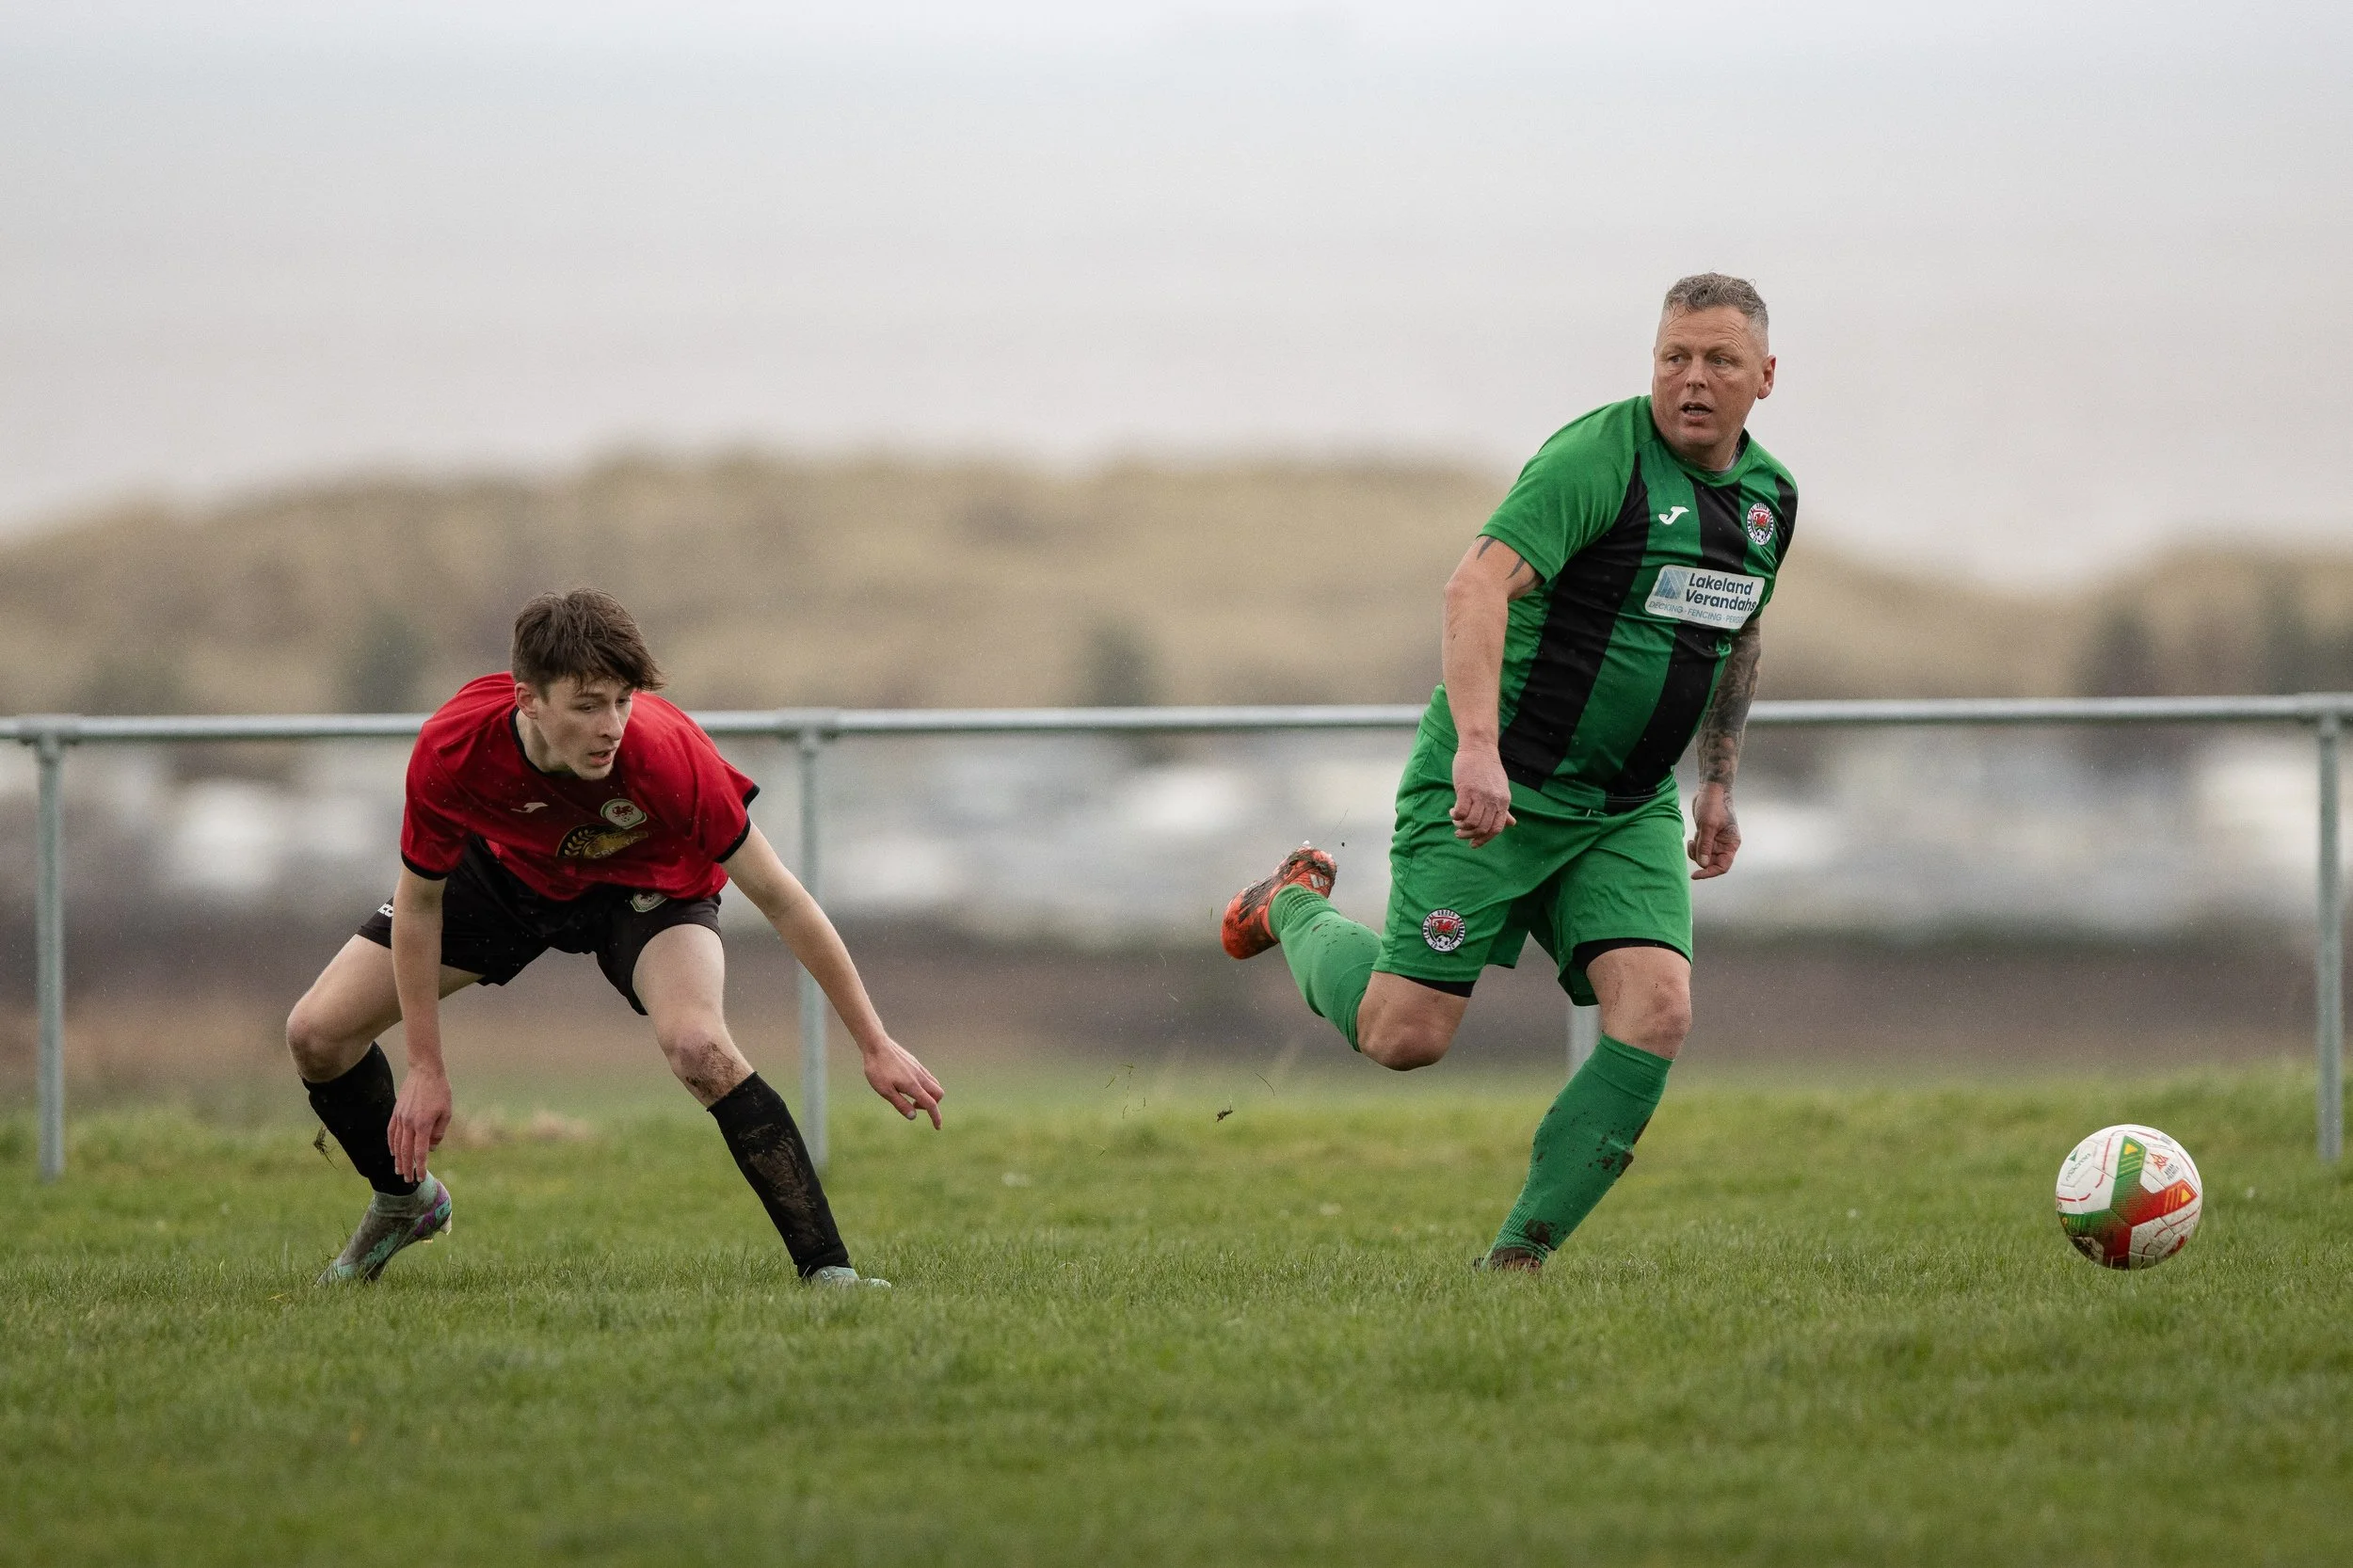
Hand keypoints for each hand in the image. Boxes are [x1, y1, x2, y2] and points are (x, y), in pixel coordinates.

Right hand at [389, 1066, 452, 1182]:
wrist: (425, 1071)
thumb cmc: (440, 1091)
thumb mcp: (446, 1112)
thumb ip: (438, 1133)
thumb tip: (431, 1148)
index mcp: (423, 1125)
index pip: (420, 1152)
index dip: (420, 1167)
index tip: (419, 1178)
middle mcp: (409, 1123)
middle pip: (405, 1151)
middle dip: (407, 1167)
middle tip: (407, 1179)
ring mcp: (400, 1118)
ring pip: (396, 1144)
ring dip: (397, 1159)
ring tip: (398, 1170)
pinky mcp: (396, 1112)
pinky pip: (391, 1132)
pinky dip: (391, 1143)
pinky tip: (392, 1151)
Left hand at [860, 1036, 944, 1127]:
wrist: (876, 1045)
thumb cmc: (878, 1069)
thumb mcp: (885, 1091)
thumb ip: (900, 1104)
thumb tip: (914, 1116)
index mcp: (913, 1086)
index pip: (931, 1104)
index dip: (936, 1117)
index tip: (938, 1127)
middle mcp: (920, 1077)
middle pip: (938, 1093)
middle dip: (933, 1105)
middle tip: (915, 1107)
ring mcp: (919, 1068)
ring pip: (934, 1084)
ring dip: (929, 1095)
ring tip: (911, 1097)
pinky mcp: (915, 1063)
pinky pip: (928, 1076)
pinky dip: (925, 1086)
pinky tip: (909, 1085)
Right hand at [1450, 744, 1516, 847]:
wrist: (1479, 748)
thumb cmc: (1488, 769)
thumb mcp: (1501, 789)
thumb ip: (1504, 808)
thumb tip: (1512, 824)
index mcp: (1504, 801)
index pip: (1497, 828)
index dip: (1485, 840)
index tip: (1473, 844)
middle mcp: (1494, 800)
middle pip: (1482, 828)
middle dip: (1469, 835)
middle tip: (1459, 834)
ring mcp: (1480, 795)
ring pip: (1471, 822)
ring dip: (1461, 826)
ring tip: (1455, 820)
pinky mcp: (1467, 789)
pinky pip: (1460, 812)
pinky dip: (1455, 816)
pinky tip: (1453, 811)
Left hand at [1687, 783, 1740, 879]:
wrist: (1710, 789)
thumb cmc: (1713, 804)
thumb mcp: (1708, 825)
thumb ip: (1706, 845)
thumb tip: (1703, 864)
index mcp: (1731, 843)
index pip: (1723, 866)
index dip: (1710, 872)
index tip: (1696, 875)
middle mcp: (1725, 844)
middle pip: (1712, 863)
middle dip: (1700, 859)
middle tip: (1693, 846)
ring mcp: (1716, 841)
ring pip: (1704, 857)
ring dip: (1696, 853)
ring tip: (1692, 840)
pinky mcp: (1707, 836)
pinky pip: (1700, 849)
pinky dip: (1694, 847)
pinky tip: (1692, 838)